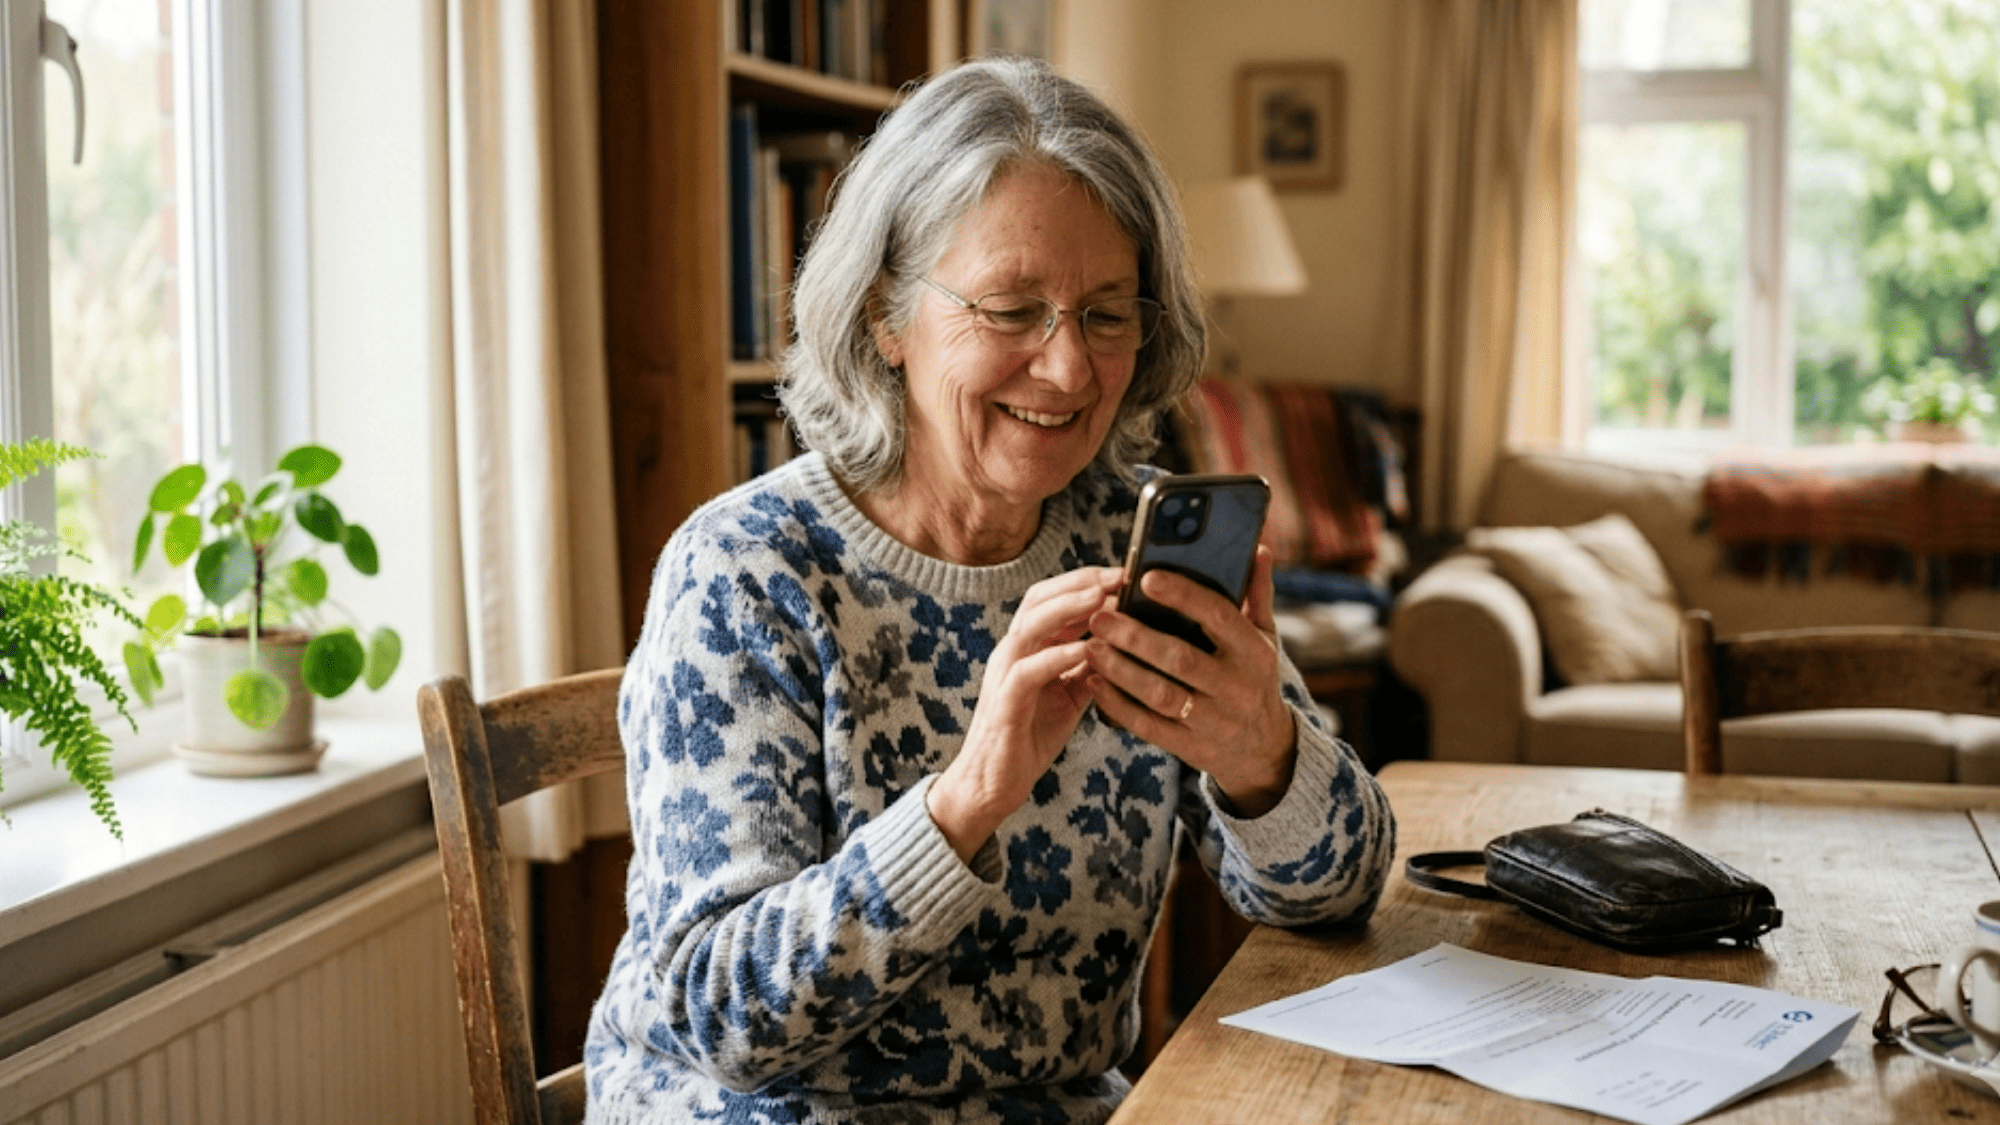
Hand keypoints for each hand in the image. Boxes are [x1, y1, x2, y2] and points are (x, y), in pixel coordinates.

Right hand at [927, 566, 1123, 861]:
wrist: (992, 784)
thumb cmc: (1029, 737)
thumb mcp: (1069, 695)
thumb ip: (1088, 666)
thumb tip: (1122, 639)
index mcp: (1029, 648)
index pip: (1052, 598)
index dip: (1086, 581)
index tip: (1125, 573)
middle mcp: (1013, 652)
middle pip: (1039, 599)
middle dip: (1080, 583)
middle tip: (1119, 574)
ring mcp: (1004, 674)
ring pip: (1031, 625)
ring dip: (1069, 608)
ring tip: (1103, 597)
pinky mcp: (1004, 703)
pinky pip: (1028, 671)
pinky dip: (1057, 656)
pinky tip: (1086, 649)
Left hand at [1083, 546, 1295, 816]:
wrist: (1261, 746)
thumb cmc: (1254, 676)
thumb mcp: (1264, 636)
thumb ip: (1258, 593)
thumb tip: (1258, 548)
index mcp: (1254, 652)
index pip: (1220, 617)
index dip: (1184, 597)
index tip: (1147, 578)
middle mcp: (1235, 687)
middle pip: (1181, 659)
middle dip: (1137, 637)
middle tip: (1100, 616)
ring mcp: (1212, 720)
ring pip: (1160, 694)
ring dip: (1121, 670)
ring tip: (1090, 645)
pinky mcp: (1189, 746)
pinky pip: (1148, 726)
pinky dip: (1118, 705)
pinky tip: (1093, 682)